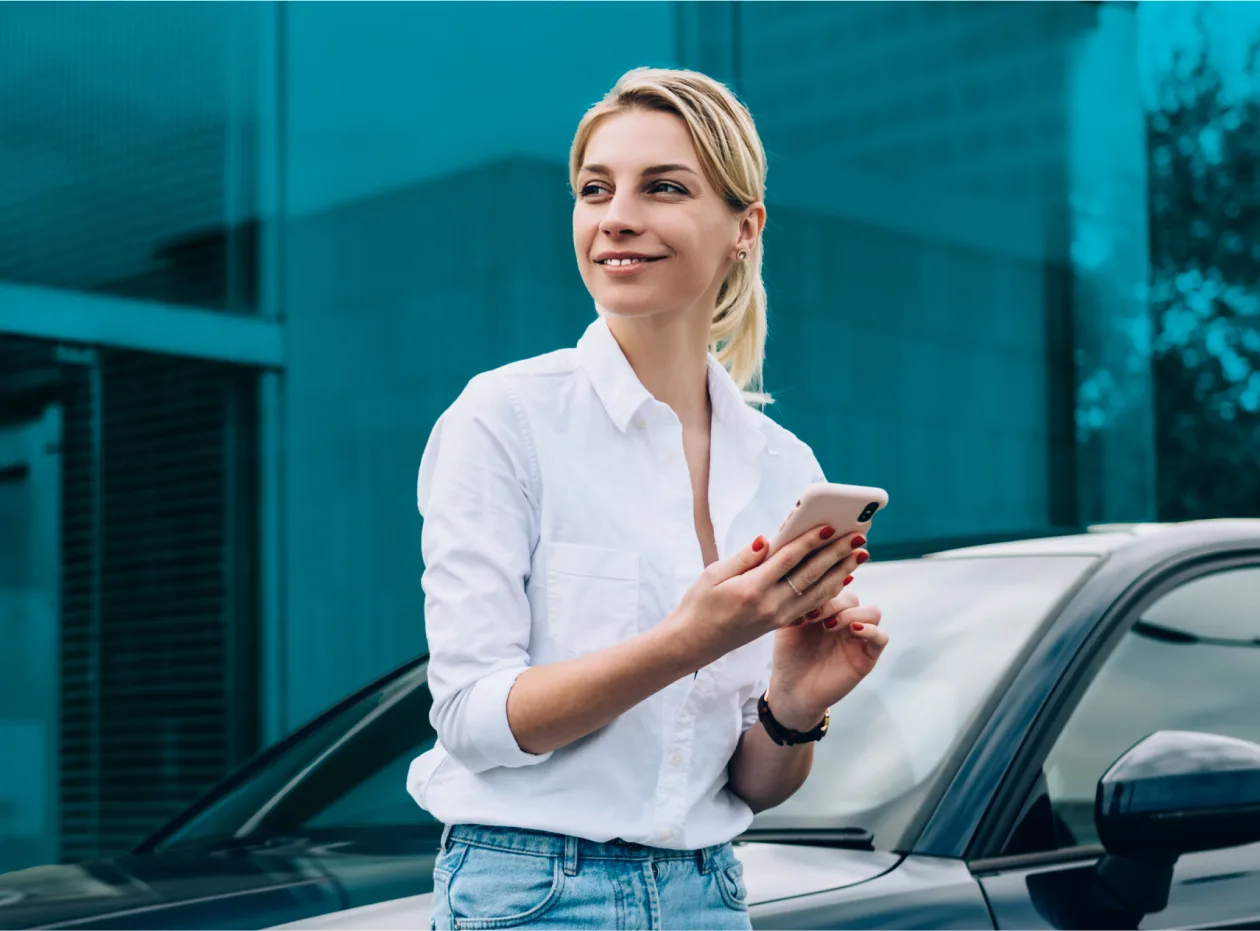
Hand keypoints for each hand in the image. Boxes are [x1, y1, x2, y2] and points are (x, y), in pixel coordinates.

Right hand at [661, 525, 869, 670]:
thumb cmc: (698, 605)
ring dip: (840, 572)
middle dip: (836, 554)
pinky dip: (828, 591)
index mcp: (752, 590)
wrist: (692, 644)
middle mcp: (770, 606)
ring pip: (817, 593)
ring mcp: (777, 618)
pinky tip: (841, 580)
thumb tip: (766, 540)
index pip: (788, 560)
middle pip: (810, 575)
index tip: (829, 526)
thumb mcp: (712, 575)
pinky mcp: (778, 624)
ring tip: (858, 555)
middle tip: (858, 537)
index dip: (810, 541)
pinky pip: (810, 606)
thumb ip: (743, 558)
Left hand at [766, 586, 887, 731]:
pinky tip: (852, 631)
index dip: (825, 585)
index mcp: (829, 607)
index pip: (839, 583)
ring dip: (852, 614)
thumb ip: (796, 598)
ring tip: (829, 626)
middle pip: (853, 596)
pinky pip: (882, 636)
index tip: (804, 595)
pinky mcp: (867, 656)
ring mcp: (859, 637)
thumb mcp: (787, 621)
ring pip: (872, 612)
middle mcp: (846, 618)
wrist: (791, 690)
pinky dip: (871, 630)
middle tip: (813, 616)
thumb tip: (804, 574)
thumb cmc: (788, 654)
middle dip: (834, 602)